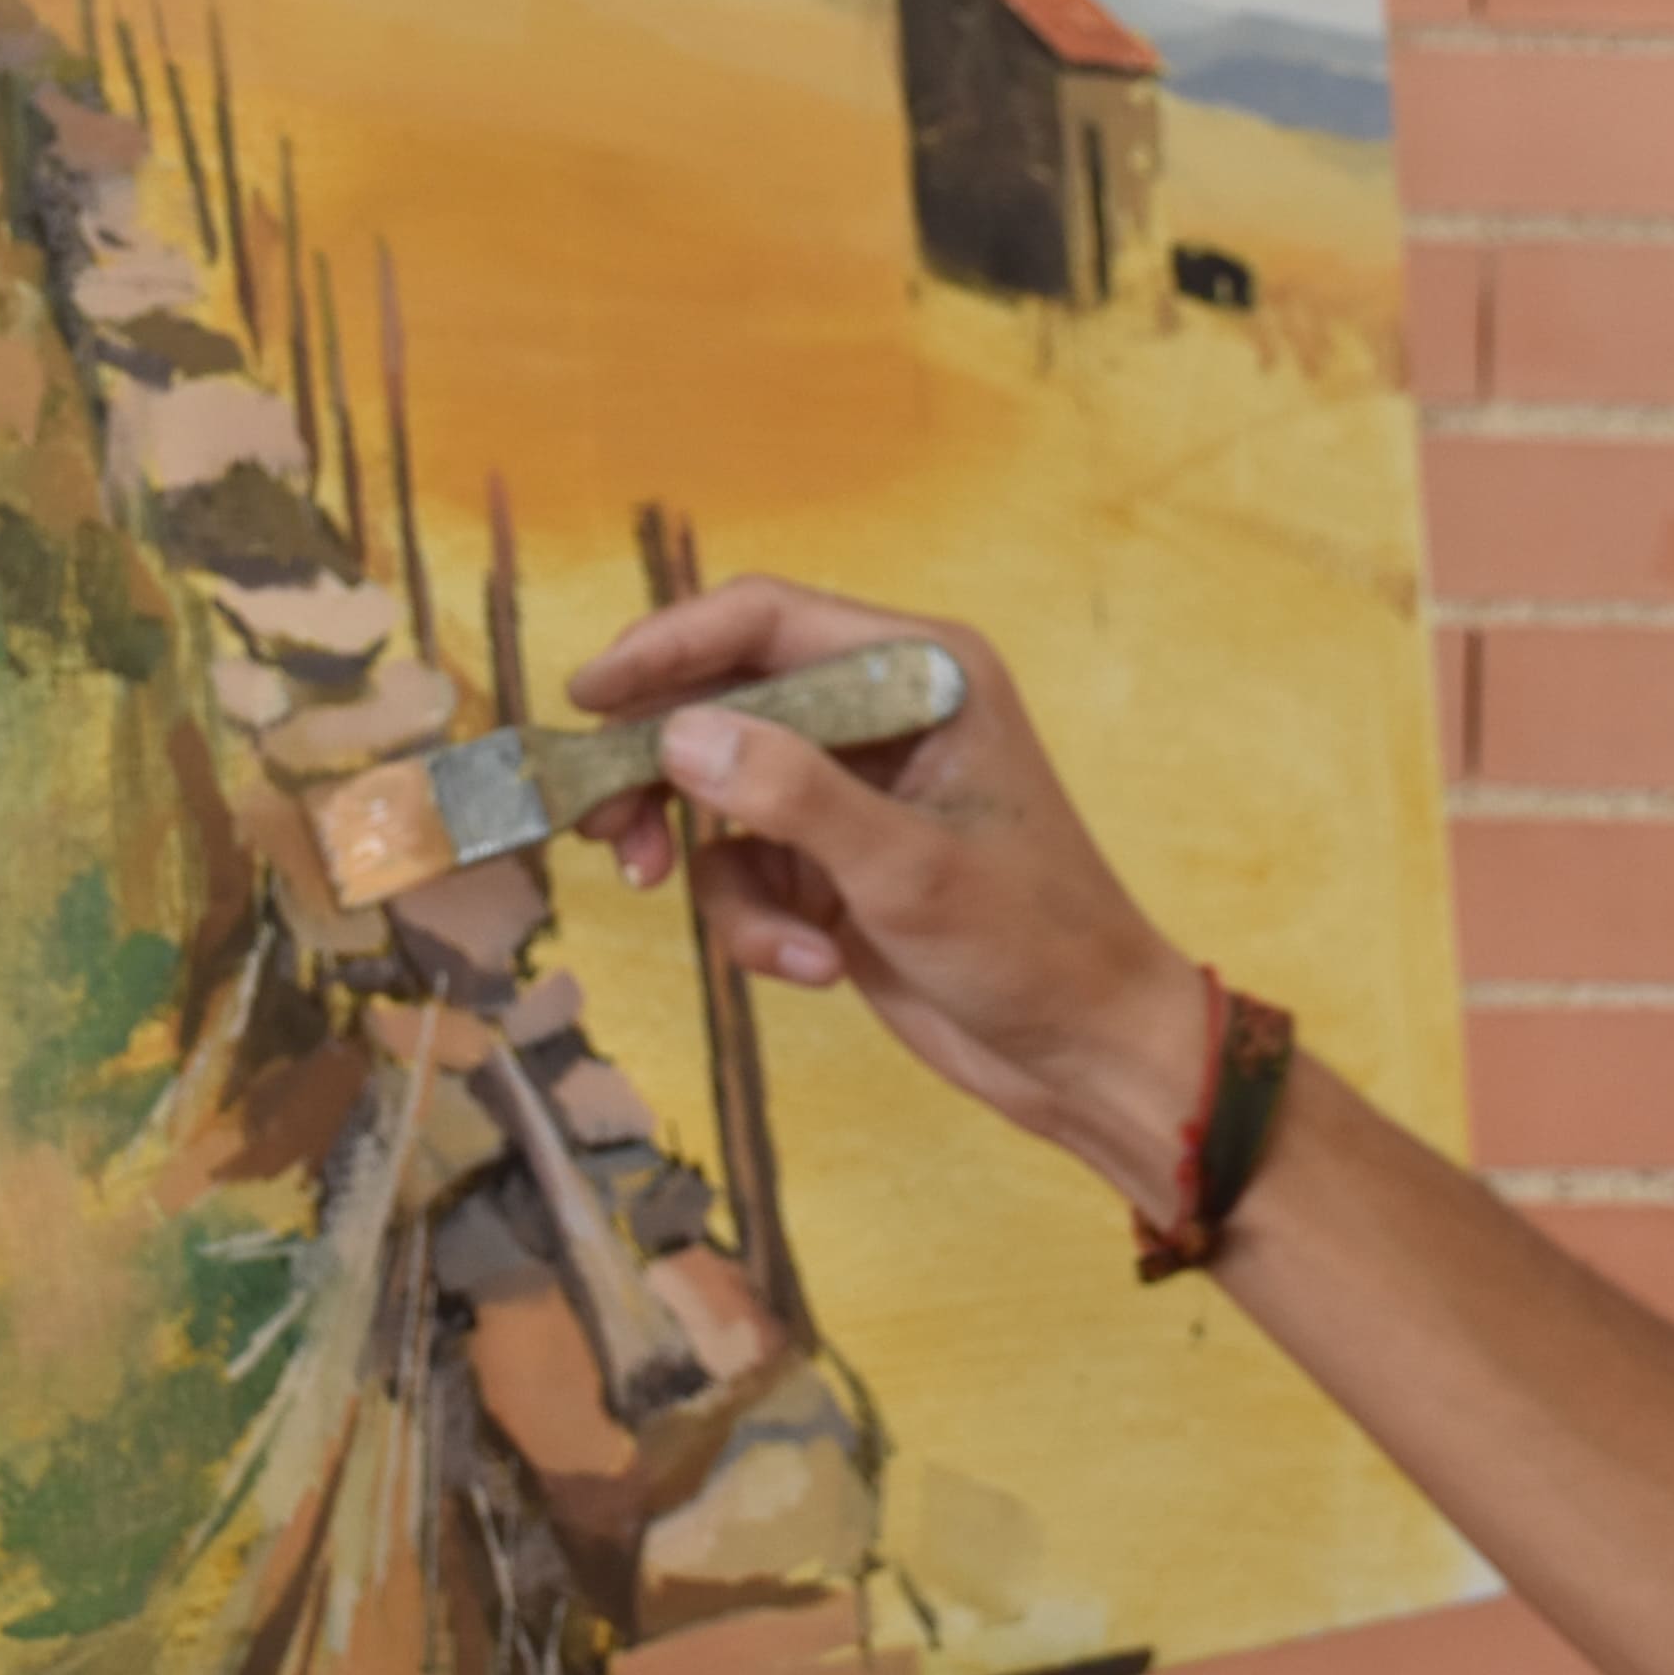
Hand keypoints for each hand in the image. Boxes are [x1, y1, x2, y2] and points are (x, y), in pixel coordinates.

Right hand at [571, 575, 1215, 1206]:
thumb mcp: (909, 870)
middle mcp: (881, 714)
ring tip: (753, 937)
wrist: (1085, 1054)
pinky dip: (757, 924)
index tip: (589, 693)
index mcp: (921, 672)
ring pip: (719, 796)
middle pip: (724, 701)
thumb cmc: (1037, 944)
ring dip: (714, 872)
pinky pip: (745, 871)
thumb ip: (793, 797)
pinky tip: (812, 966)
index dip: (668, 646)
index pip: (766, 620)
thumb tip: (678, 735)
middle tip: (600, 830)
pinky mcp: (832, 862)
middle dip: (662, 770)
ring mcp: (852, 790)